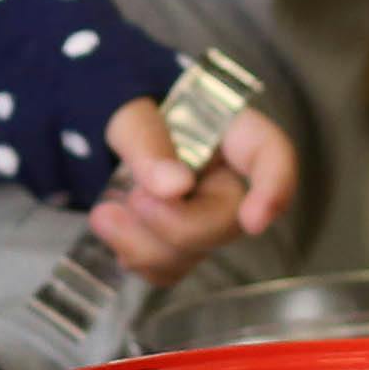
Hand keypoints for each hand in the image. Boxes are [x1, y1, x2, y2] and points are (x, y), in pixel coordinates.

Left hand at [88, 94, 297, 286]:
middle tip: (133, 199)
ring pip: (194, 251)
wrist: (94, 122)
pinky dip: (135, 255)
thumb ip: (146, 140)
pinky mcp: (177, 239)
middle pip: (227, 220)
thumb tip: (175, 186)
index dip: (274, 188)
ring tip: (104, 213)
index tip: (253, 221)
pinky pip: (168, 267)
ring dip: (144, 243)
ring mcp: (203, 212)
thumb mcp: (126, 107)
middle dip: (176, 223)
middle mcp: (224, 175)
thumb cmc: (123, 102)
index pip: (271, 155)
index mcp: (226, 129)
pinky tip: (112, 227)